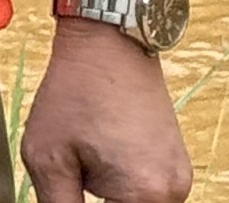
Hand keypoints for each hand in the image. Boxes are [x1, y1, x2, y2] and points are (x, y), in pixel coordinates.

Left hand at [22, 23, 191, 202]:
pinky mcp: (177, 165)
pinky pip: (148, 197)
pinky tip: (98, 167)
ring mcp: (180, 179)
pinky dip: (123, 194)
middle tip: (73, 182)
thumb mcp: (47, 158)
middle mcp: (174, 192)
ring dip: (110, 202)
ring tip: (83, 172)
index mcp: (145, 195)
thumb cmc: (74, 92)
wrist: (110, 41)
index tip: (70, 192)